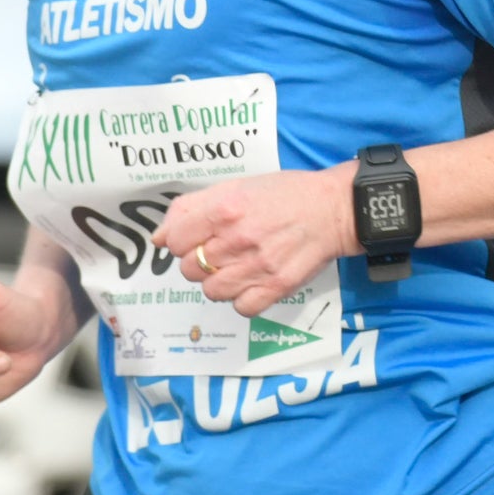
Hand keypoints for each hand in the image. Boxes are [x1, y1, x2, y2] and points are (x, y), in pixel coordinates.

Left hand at [154, 168, 356, 318]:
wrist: (335, 208)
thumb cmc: (285, 194)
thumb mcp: (236, 186)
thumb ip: (192, 207)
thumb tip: (158, 238)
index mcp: (225, 209)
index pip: (174, 241)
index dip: (182, 241)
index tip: (199, 237)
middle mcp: (238, 239)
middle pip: (190, 268)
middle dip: (200, 261)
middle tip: (222, 250)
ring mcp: (258, 266)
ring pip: (212, 291)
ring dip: (219, 281)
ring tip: (238, 267)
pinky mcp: (277, 287)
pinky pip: (241, 308)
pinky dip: (243, 299)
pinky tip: (253, 282)